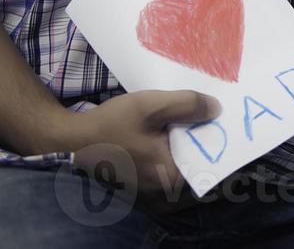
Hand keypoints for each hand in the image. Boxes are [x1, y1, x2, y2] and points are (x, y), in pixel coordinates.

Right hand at [57, 89, 220, 212]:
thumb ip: (187, 106)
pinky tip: (169, 122)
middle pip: (195, 156)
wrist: (71, 138)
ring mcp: (152, 183)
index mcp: (170, 176)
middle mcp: (164, 187)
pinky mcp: (142, 174)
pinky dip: (171, 140)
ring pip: (180, 155)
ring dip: (185, 135)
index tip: (223, 113)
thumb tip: (217, 109)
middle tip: (210, 106)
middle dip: (202, 132)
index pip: (208, 157)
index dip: (217, 133)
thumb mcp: (151, 106)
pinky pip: (166, 156)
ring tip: (190, 110)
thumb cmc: (111, 124)